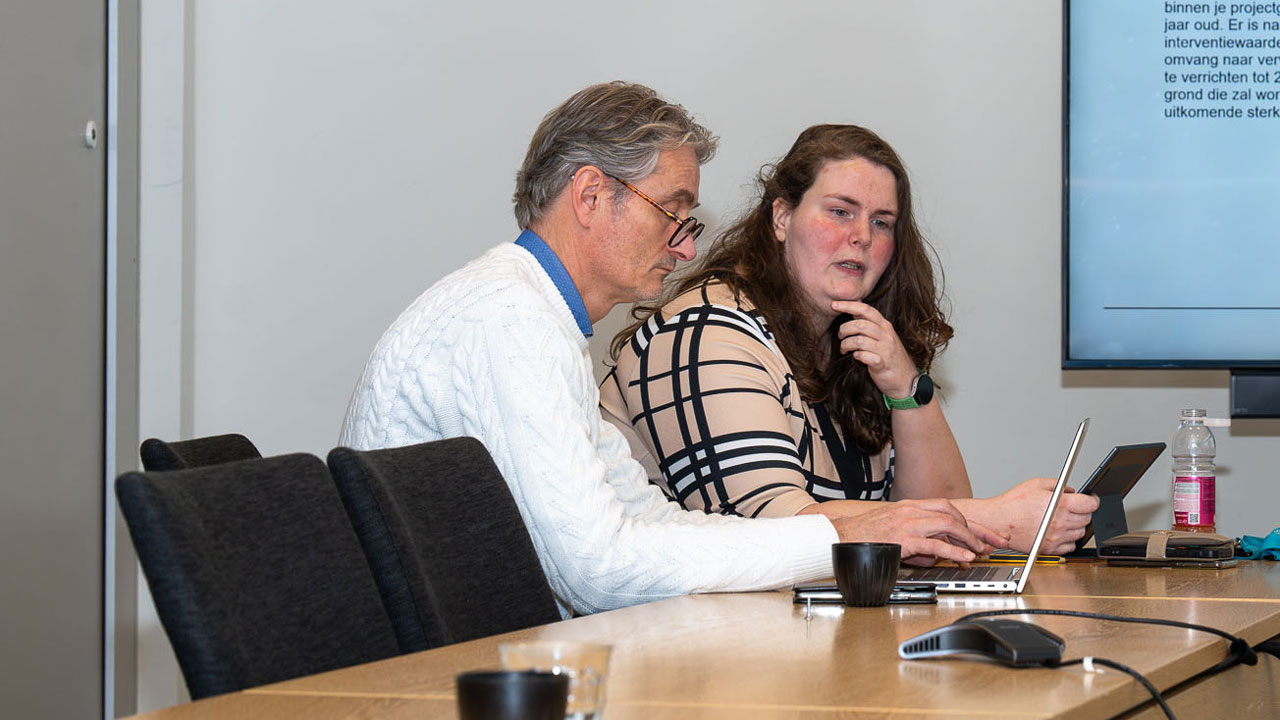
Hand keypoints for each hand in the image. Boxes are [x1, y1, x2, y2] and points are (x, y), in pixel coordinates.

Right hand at [827, 498, 1004, 566]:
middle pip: (954, 513)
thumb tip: (936, 554)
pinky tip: (965, 558)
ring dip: (969, 539)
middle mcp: (912, 510)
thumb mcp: (896, 534)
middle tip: (995, 542)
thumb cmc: (864, 536)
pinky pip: (935, 543)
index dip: (971, 522)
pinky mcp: (903, 538)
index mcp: (910, 507)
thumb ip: (918, 541)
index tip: (986, 534)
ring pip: (949, 525)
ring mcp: (908, 522)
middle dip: (978, 528)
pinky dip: (954, 551)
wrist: (839, 536)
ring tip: (982, 551)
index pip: (948, 509)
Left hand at [831, 300, 915, 398]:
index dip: (849, 305)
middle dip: (844, 329)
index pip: (866, 309)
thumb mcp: (882, 335)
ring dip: (846, 344)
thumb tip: (856, 303)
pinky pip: (865, 356)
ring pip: (859, 340)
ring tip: (844, 349)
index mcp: (884, 326)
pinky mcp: (882, 364)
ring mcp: (885, 349)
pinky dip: (857, 356)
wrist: (906, 380)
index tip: (834, 305)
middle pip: (860, 324)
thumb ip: (869, 321)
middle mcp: (886, 335)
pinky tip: (856, 357)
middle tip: (840, 336)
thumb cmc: (889, 356)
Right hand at [978, 478, 1099, 554]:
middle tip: (1074, 508)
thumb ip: (1057, 485)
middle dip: (1083, 512)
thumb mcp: (1035, 484)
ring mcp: (1056, 538)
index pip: (1091, 504)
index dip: (1093, 500)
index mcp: (1060, 505)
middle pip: (1087, 519)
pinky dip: (1067, 540)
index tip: (1091, 499)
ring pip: (1080, 533)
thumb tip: (1070, 491)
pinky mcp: (1049, 549)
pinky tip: (1058, 532)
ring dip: (1075, 526)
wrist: (996, 522)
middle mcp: (1061, 523)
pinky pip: (1069, 546)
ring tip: (1063, 519)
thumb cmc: (1011, 504)